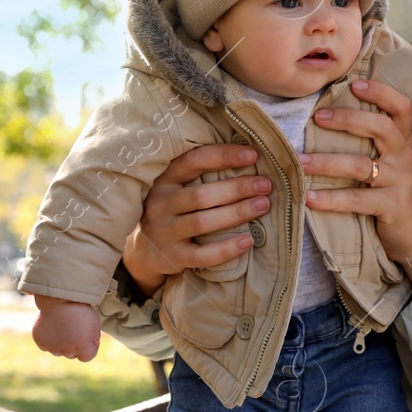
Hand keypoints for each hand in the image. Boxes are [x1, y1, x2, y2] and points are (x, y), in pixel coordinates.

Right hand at [32, 296, 101, 361]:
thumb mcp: (95, 323)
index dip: (90, 347)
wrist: (58, 299)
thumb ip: (93, 339)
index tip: (89, 336)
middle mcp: (66, 351)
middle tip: (75, 328)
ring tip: (63, 327)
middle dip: (76, 345)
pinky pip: (46, 346)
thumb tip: (89, 346)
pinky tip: (53, 329)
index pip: (87, 357)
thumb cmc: (79, 310)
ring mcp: (52, 347)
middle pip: (73, 354)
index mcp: (82, 347)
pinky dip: (49, 340)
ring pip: (59, 351)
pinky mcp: (40, 341)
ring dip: (62, 344)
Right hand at [123, 144, 272, 296]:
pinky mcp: (173, 256)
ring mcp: (165, 231)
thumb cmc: (175, 210)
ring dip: (236, 213)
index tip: (252, 154)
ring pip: (203, 222)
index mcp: (166, 180)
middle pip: (202, 195)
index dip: (223, 156)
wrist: (145, 249)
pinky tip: (248, 241)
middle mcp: (161, 203)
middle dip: (237, 188)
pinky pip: (202, 255)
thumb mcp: (178, 187)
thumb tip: (251, 159)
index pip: (194, 161)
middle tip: (266, 185)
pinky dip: (226, 249)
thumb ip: (203, 174)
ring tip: (263, 205)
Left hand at [299, 78, 411, 289]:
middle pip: (381, 128)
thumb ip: (373, 146)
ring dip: (327, 162)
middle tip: (318, 118)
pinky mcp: (393, 206)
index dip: (381, 92)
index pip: (401, 108)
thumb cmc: (396, 198)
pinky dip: (332, 199)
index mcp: (404, 144)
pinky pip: (358, 199)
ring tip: (301, 163)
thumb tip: (328, 124)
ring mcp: (401, 182)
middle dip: (348, 119)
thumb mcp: (392, 167)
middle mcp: (405, 158)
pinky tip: (310, 198)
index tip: (353, 84)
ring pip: (362, 165)